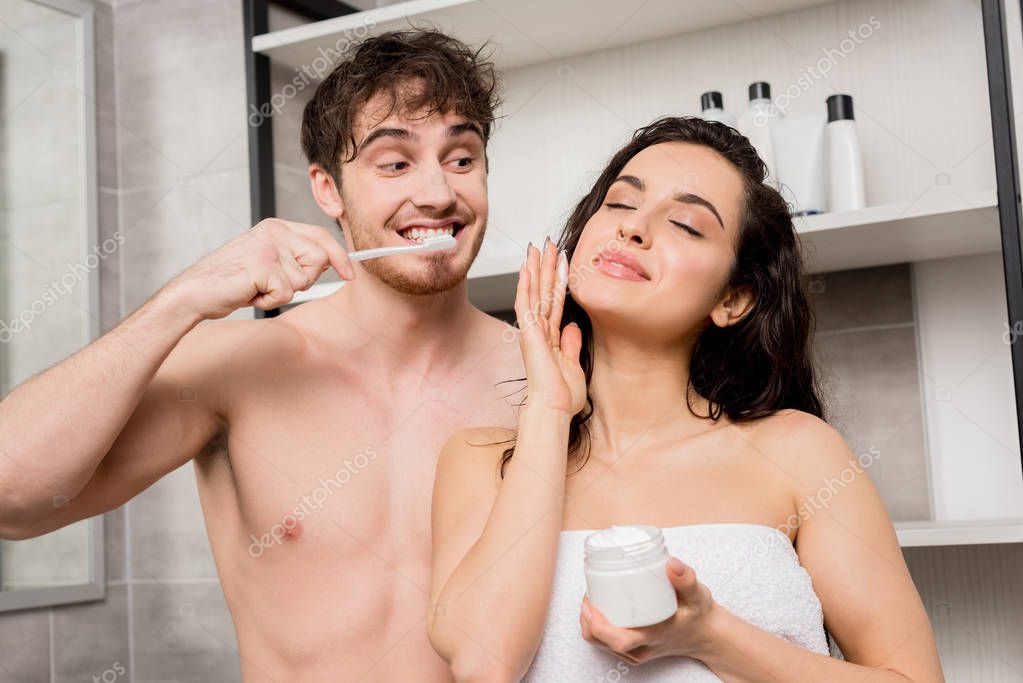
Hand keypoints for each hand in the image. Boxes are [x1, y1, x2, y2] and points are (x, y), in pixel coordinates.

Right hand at [165, 218, 354, 319]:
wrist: (195, 291)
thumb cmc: (231, 280)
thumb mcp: (266, 260)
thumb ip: (293, 256)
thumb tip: (329, 262)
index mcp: (276, 227)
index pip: (320, 237)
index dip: (340, 257)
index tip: (349, 274)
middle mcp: (274, 231)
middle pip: (320, 260)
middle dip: (303, 281)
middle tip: (273, 284)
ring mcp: (268, 247)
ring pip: (302, 280)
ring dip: (281, 293)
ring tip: (256, 287)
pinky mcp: (263, 265)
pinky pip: (286, 293)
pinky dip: (269, 301)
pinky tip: (250, 293)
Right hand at [514, 238, 585, 414]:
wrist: (553, 409)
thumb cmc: (561, 396)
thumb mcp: (573, 365)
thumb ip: (571, 344)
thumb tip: (573, 326)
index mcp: (550, 338)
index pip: (555, 302)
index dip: (558, 280)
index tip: (562, 260)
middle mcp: (539, 331)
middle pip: (543, 291)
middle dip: (545, 266)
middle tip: (547, 243)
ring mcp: (532, 331)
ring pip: (534, 292)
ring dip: (536, 268)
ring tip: (538, 246)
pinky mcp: (528, 333)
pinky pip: (526, 303)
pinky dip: (526, 284)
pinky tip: (527, 266)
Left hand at [579, 557, 717, 664]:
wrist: (707, 635)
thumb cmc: (699, 615)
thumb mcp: (697, 595)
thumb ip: (686, 579)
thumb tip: (672, 563)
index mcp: (653, 636)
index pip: (618, 640)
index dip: (597, 624)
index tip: (590, 603)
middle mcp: (641, 648)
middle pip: (601, 641)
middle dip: (587, 619)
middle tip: (589, 594)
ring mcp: (636, 652)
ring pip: (601, 643)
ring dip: (590, 622)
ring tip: (591, 599)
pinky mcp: (633, 650)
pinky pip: (606, 643)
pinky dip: (597, 627)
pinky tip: (598, 610)